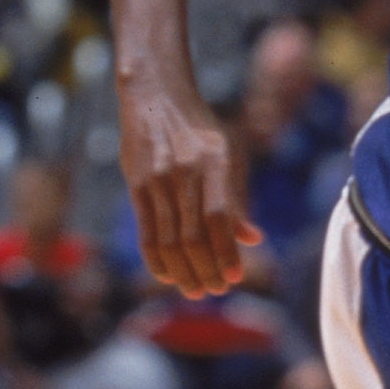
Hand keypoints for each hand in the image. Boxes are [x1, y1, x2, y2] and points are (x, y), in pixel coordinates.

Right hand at [121, 80, 259, 296]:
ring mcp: (157, 179)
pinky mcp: (136, 185)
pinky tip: (167, 275)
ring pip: (169, 238)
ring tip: (195, 291)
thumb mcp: (226, 153)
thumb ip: (236, 198)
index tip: (235, 276)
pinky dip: (156, 259)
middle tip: (216, 290)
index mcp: (214, 163)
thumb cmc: (199, 130)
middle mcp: (185, 172)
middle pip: (193, 234)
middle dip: (206, 268)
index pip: (220, 217)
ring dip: (183, 271)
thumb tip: (253, 239)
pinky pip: (146, 231)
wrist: (156, 97)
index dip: (226, 251)